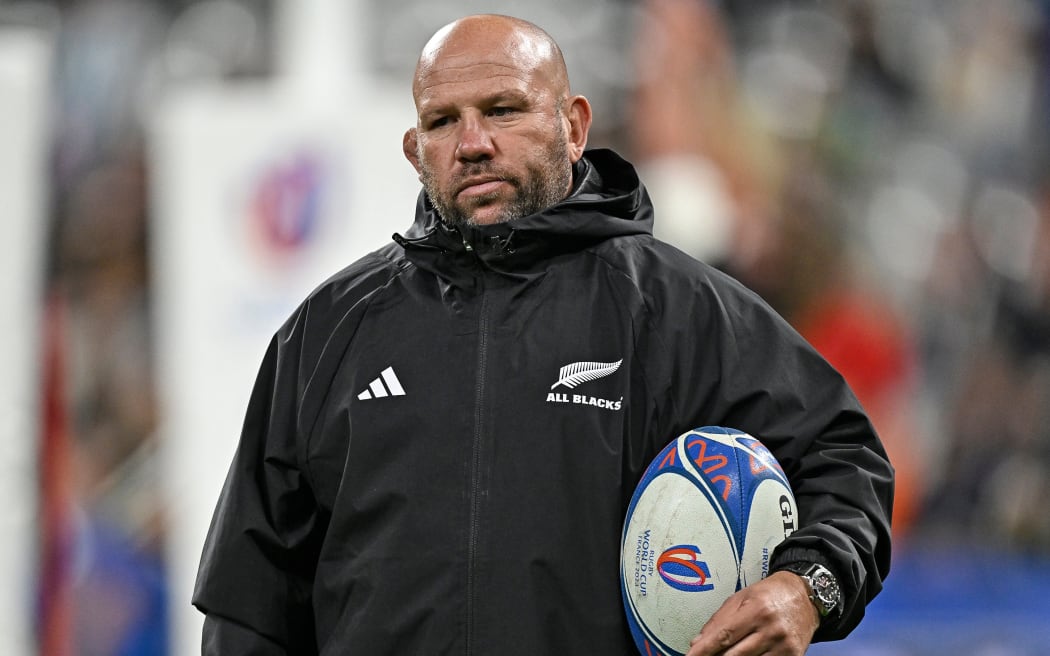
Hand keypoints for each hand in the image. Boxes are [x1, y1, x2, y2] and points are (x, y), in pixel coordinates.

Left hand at [685, 571, 819, 655]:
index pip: (724, 635)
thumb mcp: (740, 598)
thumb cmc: (770, 594)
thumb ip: (718, 620)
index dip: (704, 650)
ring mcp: (784, 645)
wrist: (805, 596)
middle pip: (735, 655)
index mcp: (756, 609)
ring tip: (722, 655)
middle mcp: (772, 629)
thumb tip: (698, 642)